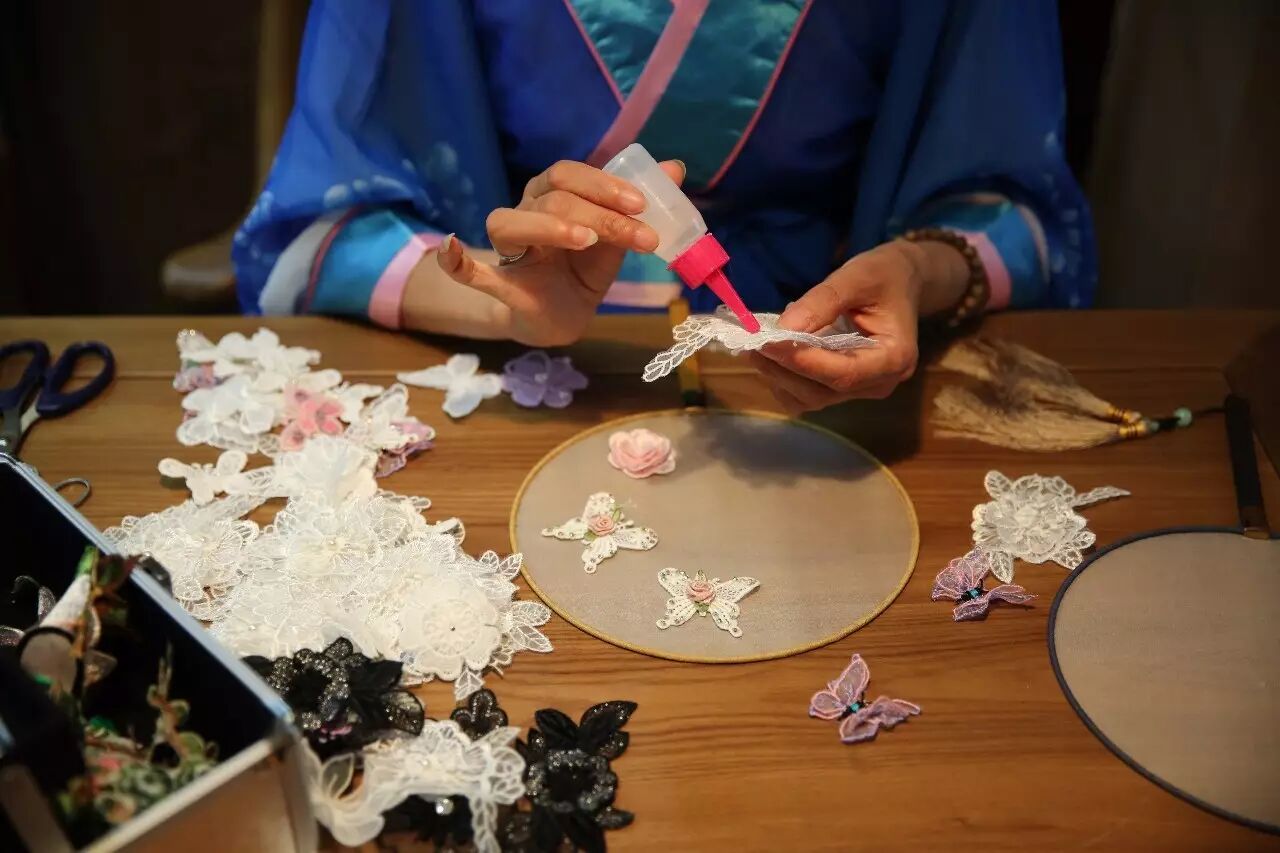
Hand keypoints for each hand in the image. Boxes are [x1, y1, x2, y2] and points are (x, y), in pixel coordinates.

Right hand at [435, 158, 684, 345]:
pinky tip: (447, 248)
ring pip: (511, 223)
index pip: (570, 175)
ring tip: (586, 242)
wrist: (563, 315)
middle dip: (599, 213)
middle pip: (552, 199)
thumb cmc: (585, 267)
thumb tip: (675, 169)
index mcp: (552, 195)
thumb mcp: (618, 237)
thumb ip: (639, 205)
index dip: (604, 184)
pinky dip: (458, 262)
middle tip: (637, 234)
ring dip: (549, 227)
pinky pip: (472, 272)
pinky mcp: (501, 285)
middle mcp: (526, 212)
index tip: (642, 204)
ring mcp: (510, 249)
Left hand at [749, 240, 954, 413]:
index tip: (769, 342)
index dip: (804, 361)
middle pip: (824, 391)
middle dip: (785, 369)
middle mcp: (880, 383)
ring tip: (756, 347)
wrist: (901, 282)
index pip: (845, 374)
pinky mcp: (843, 389)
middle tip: (753, 343)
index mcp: (895, 358)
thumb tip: (784, 327)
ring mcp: (861, 390)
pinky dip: (784, 379)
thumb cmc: (884, 275)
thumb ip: (823, 301)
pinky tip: (771, 355)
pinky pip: (806, 395)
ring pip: (811, 398)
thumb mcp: (857, 276)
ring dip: (779, 377)